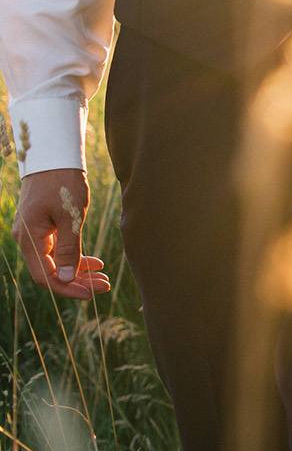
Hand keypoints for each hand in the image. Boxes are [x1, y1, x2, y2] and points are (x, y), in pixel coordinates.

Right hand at [12, 169, 110, 299]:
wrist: (55, 157)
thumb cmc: (63, 183)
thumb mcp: (71, 217)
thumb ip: (68, 249)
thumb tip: (65, 278)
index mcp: (30, 239)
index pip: (45, 277)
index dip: (68, 288)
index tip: (92, 293)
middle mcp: (28, 239)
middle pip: (50, 272)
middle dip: (77, 282)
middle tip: (104, 286)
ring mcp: (35, 233)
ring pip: (55, 262)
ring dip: (78, 271)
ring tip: (103, 277)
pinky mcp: (44, 227)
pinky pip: (57, 250)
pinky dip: (74, 257)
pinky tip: (95, 262)